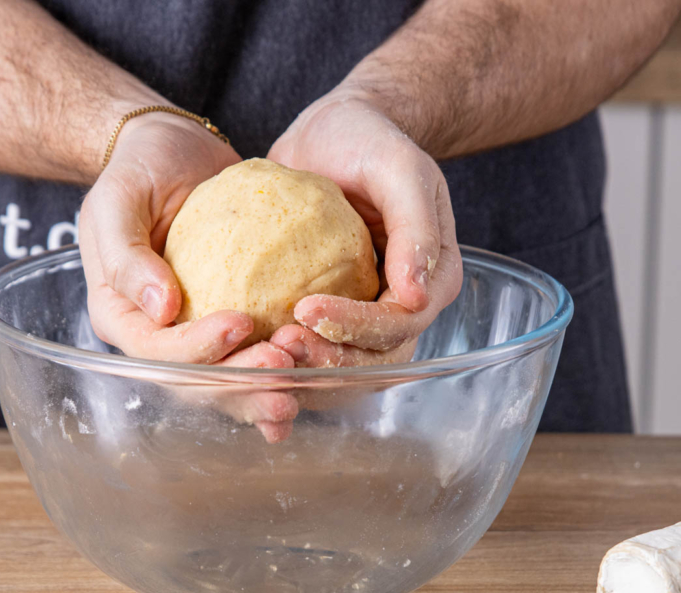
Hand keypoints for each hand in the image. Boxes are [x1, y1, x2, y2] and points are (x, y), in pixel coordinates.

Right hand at [80, 110, 297, 441]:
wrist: (173, 151)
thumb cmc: (140, 168)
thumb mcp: (119, 199)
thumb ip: (127, 255)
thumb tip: (161, 309)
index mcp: (122, 317)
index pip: (157, 351)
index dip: (198, 348)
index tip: (241, 322)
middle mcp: (158, 336)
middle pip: (196, 380)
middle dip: (239, 383)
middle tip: (283, 367)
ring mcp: (196, 333)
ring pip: (229, 378)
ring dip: (264, 389)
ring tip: (300, 385)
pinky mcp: (232, 321)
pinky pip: (256, 349)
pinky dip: (285, 364)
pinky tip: (318, 367)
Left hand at [266, 93, 461, 366]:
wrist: (333, 135)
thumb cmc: (369, 141)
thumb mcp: (398, 167)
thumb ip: (415, 226)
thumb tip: (418, 295)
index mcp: (432, 281)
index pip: (399, 323)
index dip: (356, 328)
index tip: (305, 310)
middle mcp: (404, 308)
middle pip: (372, 360)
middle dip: (327, 361)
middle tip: (276, 344)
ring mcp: (367, 316)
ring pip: (343, 368)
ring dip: (304, 370)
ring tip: (261, 353)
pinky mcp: (331, 314)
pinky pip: (312, 348)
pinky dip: (284, 358)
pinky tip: (247, 350)